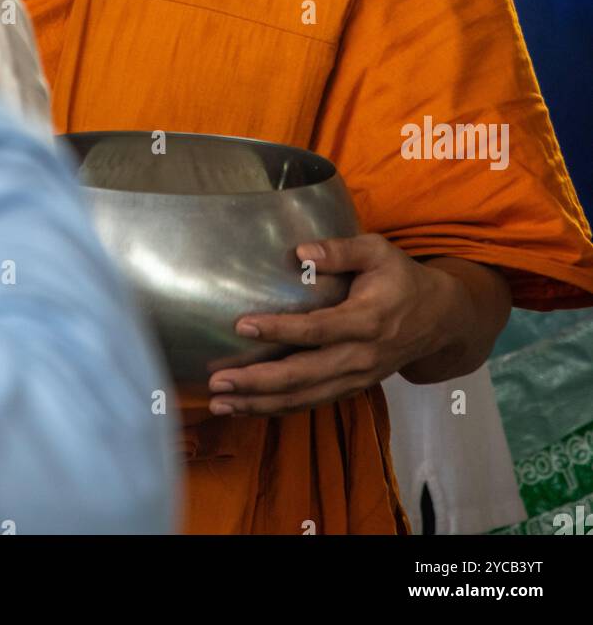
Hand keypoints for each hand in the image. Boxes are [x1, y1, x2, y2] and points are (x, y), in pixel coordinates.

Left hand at [207, 235, 452, 415]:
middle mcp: (361, 357)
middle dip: (257, 382)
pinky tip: (246, 408)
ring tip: (220, 402)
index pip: (317, 330)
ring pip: (304, 398)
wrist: (440, 320)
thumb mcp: (379, 251)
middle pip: (303, 375)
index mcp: (367, 320)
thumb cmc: (403, 279)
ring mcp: (357, 378)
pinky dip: (277, 409)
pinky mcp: (352, 387)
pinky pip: (311, 403)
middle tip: (217, 381)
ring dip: (260, 403)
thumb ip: (341, 250)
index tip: (242, 325)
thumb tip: (301, 252)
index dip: (279, 330)